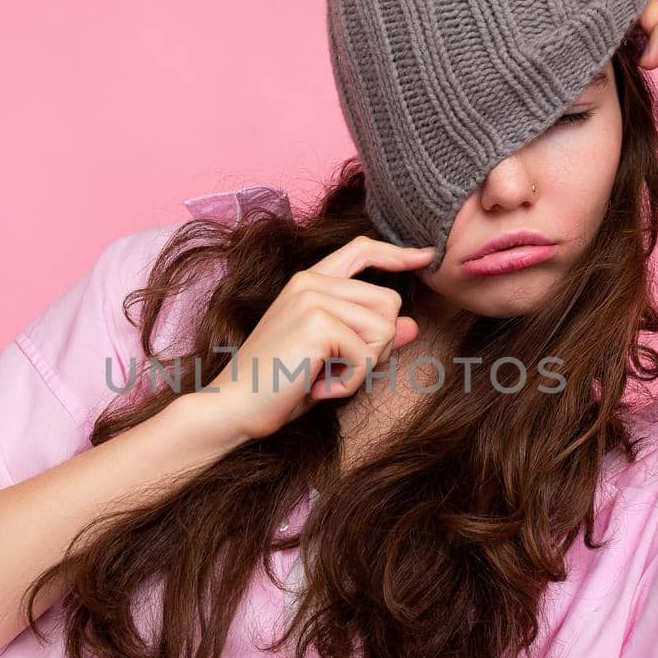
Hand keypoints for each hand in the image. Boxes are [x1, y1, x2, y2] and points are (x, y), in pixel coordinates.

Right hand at [207, 236, 435, 440]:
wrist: (233, 407)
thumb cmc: (278, 386)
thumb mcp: (332, 359)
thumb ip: (370, 338)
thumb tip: (414, 325)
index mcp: (309, 281)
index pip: (361, 251)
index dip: (396, 253)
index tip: (424, 255)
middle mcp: (311, 282)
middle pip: (389, 303)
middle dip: (379, 345)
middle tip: (340, 369)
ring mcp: (313, 299)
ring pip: (385, 329)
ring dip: (364, 367)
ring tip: (326, 379)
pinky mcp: (318, 324)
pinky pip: (367, 356)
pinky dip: (351, 383)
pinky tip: (319, 389)